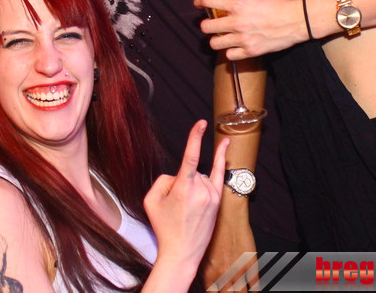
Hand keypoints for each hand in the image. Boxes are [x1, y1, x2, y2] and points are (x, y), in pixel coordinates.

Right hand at [144, 121, 228, 281]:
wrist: (182, 252)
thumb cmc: (164, 228)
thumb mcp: (151, 201)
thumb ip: (162, 180)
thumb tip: (177, 176)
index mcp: (183, 187)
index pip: (191, 156)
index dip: (195, 137)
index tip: (201, 123)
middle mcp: (201, 189)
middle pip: (189, 172)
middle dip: (180, 183)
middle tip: (175, 207)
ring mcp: (212, 195)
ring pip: (199, 177)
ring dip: (191, 187)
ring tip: (186, 210)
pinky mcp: (218, 201)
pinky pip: (220, 174)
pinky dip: (221, 158)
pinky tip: (225, 144)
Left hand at [195, 0, 306, 60]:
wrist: (298, 20)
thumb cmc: (280, 4)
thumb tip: (234, 3)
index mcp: (238, 4)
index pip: (209, 1)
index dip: (199, 1)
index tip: (198, 3)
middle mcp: (237, 22)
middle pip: (206, 27)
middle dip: (206, 24)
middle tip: (211, 23)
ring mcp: (243, 39)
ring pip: (214, 43)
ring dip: (216, 39)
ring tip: (223, 36)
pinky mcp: (251, 51)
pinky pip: (230, 55)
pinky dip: (230, 51)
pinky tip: (235, 46)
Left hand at [203, 215, 257, 291]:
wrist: (228, 213)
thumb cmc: (213, 229)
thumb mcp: (202, 252)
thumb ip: (205, 271)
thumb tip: (207, 284)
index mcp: (209, 273)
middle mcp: (224, 274)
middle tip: (229, 292)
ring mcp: (239, 270)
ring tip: (240, 292)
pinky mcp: (251, 263)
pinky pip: (255, 285)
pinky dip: (254, 290)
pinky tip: (252, 291)